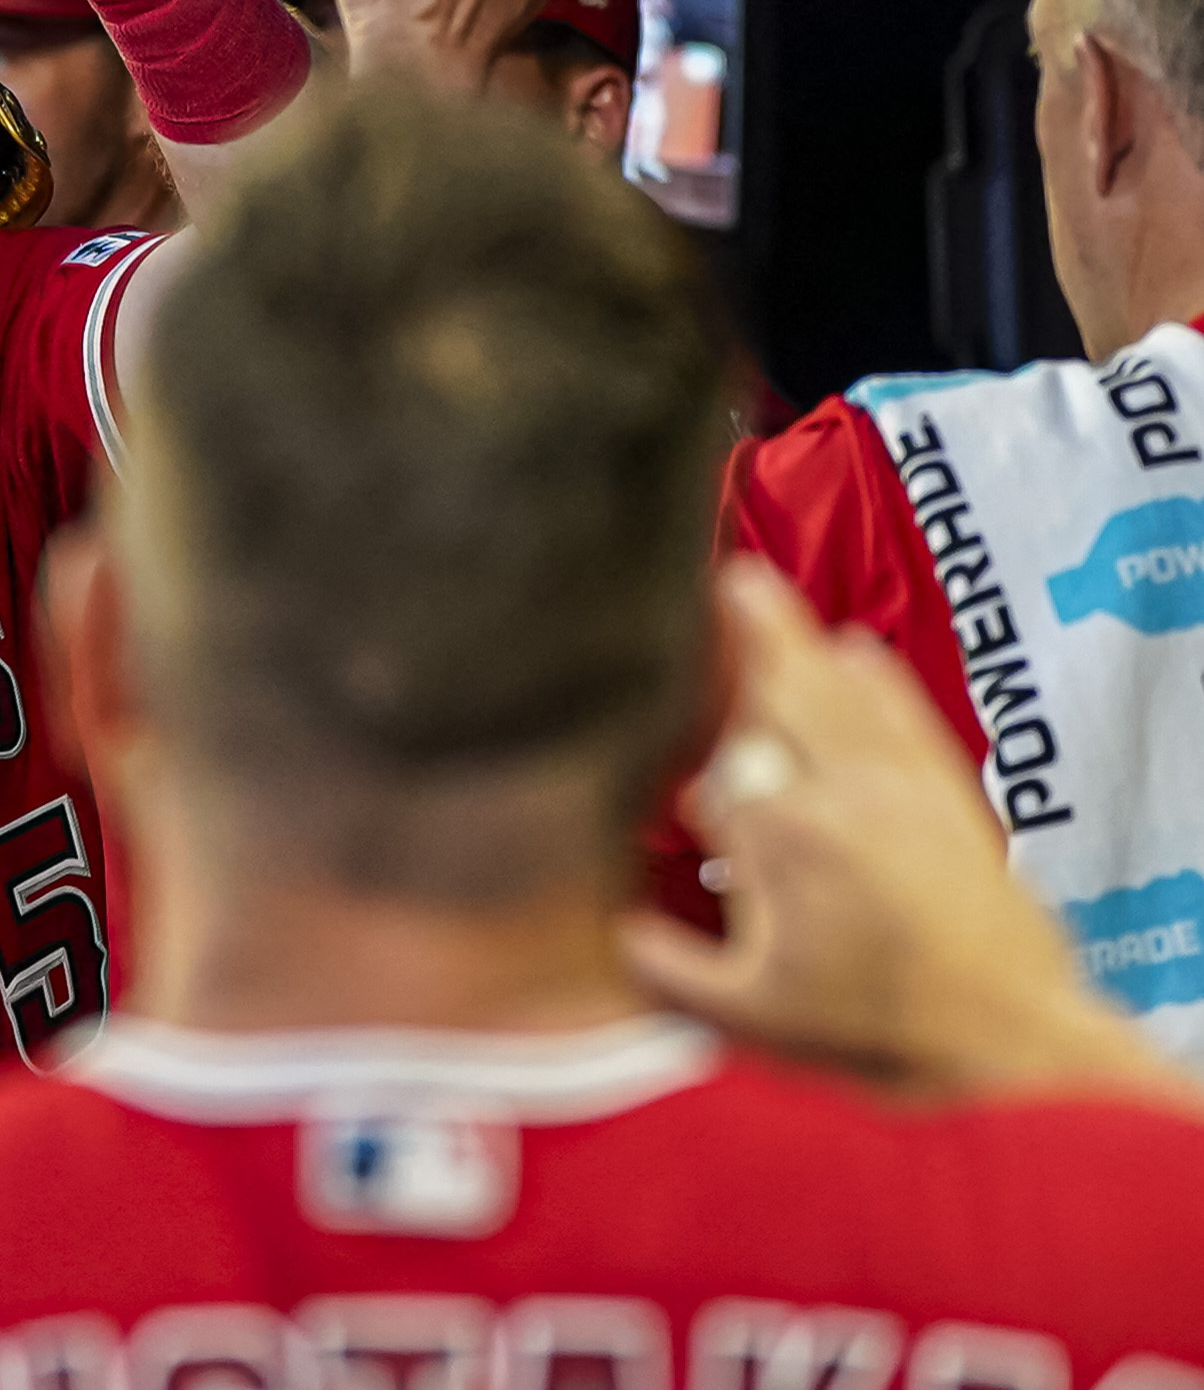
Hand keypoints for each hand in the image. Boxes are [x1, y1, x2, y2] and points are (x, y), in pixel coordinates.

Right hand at [620, 564, 1188, 1105]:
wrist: (1005, 1043)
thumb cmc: (880, 1032)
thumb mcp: (749, 1017)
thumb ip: (670, 969)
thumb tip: (618, 933)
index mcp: (780, 841)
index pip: (717, 773)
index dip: (693, 780)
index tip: (677, 792)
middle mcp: (840, 796)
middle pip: (778, 694)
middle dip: (744, 637)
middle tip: (713, 580)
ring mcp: (901, 791)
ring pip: (838, 694)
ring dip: (797, 640)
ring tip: (760, 590)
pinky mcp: (952, 801)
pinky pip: (905, 716)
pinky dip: (876, 677)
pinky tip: (857, 648)